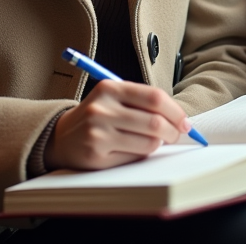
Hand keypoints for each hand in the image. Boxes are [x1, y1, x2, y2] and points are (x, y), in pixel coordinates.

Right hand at [44, 81, 190, 170]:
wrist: (61, 136)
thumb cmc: (97, 115)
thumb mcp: (114, 98)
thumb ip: (143, 102)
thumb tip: (180, 119)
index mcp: (110, 88)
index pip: (154, 97)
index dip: (176, 111)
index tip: (185, 121)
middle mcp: (102, 109)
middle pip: (155, 122)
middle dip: (173, 131)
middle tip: (176, 135)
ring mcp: (98, 133)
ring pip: (148, 143)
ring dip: (158, 144)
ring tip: (153, 141)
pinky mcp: (96, 155)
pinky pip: (134, 157)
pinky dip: (142, 154)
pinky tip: (134, 149)